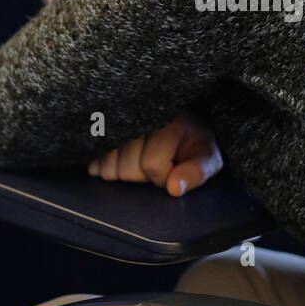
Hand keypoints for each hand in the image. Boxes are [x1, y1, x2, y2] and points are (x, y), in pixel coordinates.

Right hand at [87, 111, 222, 196]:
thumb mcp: (208, 158)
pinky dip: (104, 166)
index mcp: (169, 122)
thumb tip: (174, 188)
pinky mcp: (105, 128)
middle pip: (127, 168)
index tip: (174, 168)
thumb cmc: (196, 143)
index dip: (163, 176)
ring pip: (109, 166)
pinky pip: (96, 159)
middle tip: (159, 164)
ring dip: (126, 171)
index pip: (151, 163)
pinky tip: (121, 160)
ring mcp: (119, 121)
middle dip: (144, 175)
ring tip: (143, 159)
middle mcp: (140, 116)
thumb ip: (196, 173)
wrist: (184, 123)